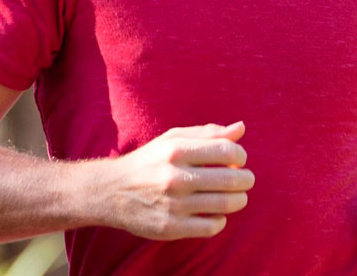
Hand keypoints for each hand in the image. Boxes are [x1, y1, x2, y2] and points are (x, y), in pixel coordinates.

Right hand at [104, 121, 253, 239]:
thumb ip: (207, 133)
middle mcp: (174, 176)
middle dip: (245, 179)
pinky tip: (215, 213)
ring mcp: (173, 204)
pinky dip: (220, 220)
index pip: (226, 150)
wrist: (111, 192)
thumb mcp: (172, 139)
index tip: (239, 160)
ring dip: (239, 200)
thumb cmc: (149, 162)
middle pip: (231, 179)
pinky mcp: (170, 227)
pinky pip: (211, 226)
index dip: (241, 155)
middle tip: (245, 180)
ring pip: (225, 204)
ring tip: (237, 197)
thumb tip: (241, 128)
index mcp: (176, 150)